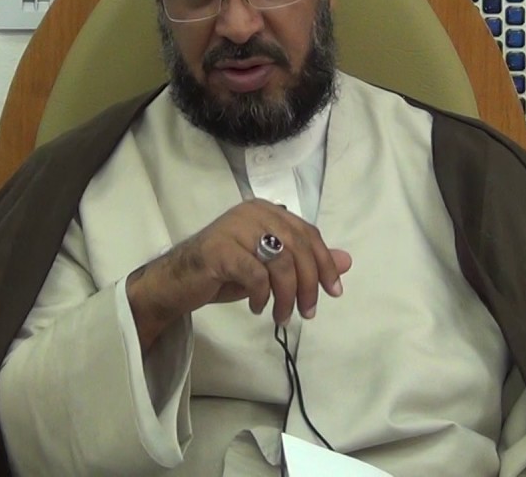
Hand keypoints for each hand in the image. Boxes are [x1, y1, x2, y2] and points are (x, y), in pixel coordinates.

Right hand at [125, 199, 351, 351]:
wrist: (178, 280)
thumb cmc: (226, 271)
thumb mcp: (271, 268)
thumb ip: (306, 261)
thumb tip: (347, 261)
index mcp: (268, 210)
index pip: (308, 234)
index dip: (325, 264)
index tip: (334, 293)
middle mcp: (253, 212)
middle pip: (298, 248)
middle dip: (309, 284)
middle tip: (308, 312)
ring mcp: (234, 227)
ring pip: (280, 263)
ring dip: (287, 296)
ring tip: (282, 316)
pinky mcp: (219, 249)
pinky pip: (255, 274)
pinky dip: (261, 295)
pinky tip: (257, 307)